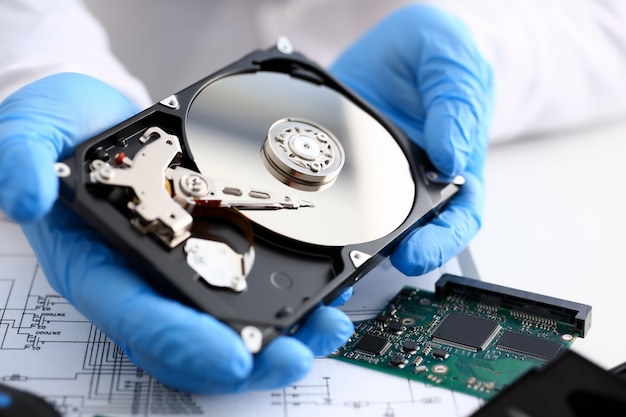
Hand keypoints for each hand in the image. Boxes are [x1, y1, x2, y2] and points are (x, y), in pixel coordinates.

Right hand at [0, 73, 352, 392]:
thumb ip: (19, 158)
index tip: (234, 354)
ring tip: (320, 329)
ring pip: (227, 326)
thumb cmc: (64, 131)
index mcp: (99, 267)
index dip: (187, 344)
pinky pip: (245, 291)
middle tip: (293, 354)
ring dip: (277, 337)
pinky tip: (317, 294)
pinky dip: (284, 300)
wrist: (100, 116)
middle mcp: (142, 279)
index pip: (141, 320)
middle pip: (194, 342)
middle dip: (245, 358)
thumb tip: (27, 194)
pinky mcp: (208, 252)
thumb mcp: (30, 131)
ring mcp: (179, 270)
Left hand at [331, 4, 493, 274]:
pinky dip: (312, 210)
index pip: (457, 217)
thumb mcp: (453, 61)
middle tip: (353, 270)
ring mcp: (375, 177)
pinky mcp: (341, 166)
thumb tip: (451, 156)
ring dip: (342, 248)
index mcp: (453, 164)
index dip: (438, 242)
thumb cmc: (437, 52)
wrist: (398, 43)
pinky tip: (297, 214)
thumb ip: (455, 104)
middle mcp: (415, 180)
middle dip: (380, 260)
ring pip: (363, 224)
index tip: (412, 253)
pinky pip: (326, 193)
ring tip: (319, 262)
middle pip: (407, 234)